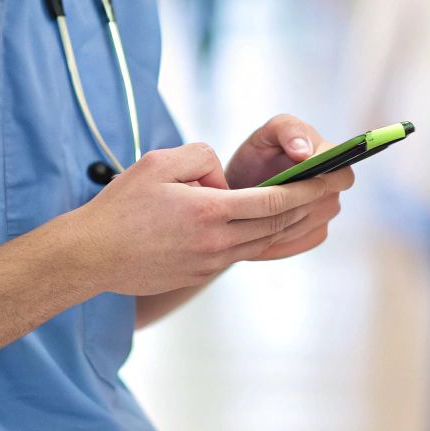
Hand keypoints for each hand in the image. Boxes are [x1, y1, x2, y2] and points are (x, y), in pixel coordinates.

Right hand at [72, 141, 348, 296]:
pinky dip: (269, 239)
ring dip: (295, 224)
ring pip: (264, 242)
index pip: (272, 201)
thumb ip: (200, 158)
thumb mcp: (158, 163)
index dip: (307, 189)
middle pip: (277, 224)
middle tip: (339, 188)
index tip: (331, 177)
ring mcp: (209, 262)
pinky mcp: (200, 272)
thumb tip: (224, 177)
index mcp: (207, 212)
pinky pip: (244, 253)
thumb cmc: (120, 206)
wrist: (90, 256)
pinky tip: (281, 228)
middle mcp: (215, 242)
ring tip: (319, 207)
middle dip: (312, 205)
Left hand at [223, 114, 352, 260]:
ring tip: (252, 222)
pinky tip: (256, 236)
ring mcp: (327, 211)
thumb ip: (288, 130)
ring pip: (311, 224)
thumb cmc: (257, 153)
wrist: (241, 185)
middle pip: (328, 203)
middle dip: (297, 204)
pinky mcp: (315, 233)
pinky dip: (280, 241)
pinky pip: (302, 241)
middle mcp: (334, 186)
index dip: (322, 180)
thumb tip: (305, 152)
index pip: (342, 173)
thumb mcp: (266, 134)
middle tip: (263, 206)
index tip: (293, 181)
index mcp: (330, 156)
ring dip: (284, 225)